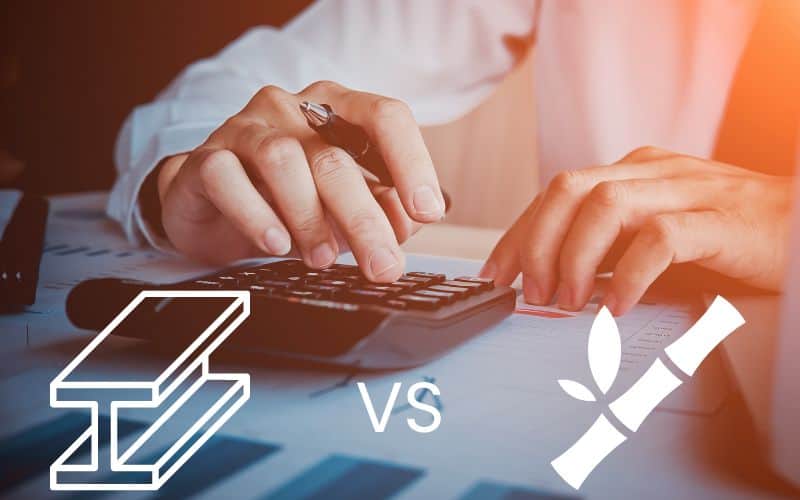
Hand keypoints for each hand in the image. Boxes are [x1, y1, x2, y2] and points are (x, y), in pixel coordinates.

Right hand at [156, 81, 444, 281]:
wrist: (211, 203)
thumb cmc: (288, 200)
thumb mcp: (343, 206)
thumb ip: (381, 208)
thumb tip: (408, 223)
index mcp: (337, 109)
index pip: (385, 116)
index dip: (412, 162)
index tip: (428, 211)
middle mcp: (292, 109)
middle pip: (336, 157)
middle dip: (365, 219)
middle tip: (383, 266)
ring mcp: (246, 128)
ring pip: (284, 161)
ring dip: (311, 218)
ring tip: (324, 259)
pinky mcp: (206, 157)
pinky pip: (227, 177)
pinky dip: (256, 214)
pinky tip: (276, 244)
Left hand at [481, 147, 792, 314]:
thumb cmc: (726, 235)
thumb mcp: (653, 235)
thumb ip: (609, 247)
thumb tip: (552, 279)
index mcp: (632, 171)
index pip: (556, 193)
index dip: (519, 233)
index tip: (496, 274)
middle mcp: (652, 171)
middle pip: (569, 189)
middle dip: (536, 243)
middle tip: (529, 291)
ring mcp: (687, 190)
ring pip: (605, 206)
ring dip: (574, 258)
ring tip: (566, 301)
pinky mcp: (720, 219)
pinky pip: (661, 238)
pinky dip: (630, 274)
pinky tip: (618, 306)